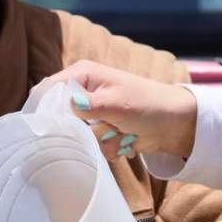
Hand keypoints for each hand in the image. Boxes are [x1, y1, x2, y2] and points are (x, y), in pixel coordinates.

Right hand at [45, 60, 197, 160]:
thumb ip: (92, 105)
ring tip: (121, 131)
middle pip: (60, 119)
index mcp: (82, 74)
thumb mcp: (119, 103)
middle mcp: (82, 92)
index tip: (55, 127)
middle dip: (83, 130)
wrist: (174, 124)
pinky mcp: (99, 131)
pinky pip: (92, 147)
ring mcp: (91, 114)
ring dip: (101, 140)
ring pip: (77, 137)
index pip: (49, 90)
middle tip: (106, 127)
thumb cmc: (149, 104)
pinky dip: (110, 147)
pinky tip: (126, 138)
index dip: (46, 110)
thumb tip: (71, 105)